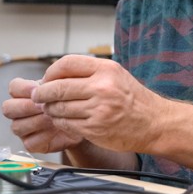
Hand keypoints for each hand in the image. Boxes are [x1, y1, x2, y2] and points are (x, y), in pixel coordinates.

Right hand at [2, 77, 83, 153]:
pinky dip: (43, 136)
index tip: (38, 89)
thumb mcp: (63, 87)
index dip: (23, 88)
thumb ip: (53, 84)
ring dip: (36, 121)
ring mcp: (23, 129)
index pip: (13, 88)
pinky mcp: (31, 144)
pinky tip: (56, 128)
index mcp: (23, 94)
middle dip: (26, 106)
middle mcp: (18, 112)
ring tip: (53, 117)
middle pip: (8, 108)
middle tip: (43, 106)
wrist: (81, 119)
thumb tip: (47, 83)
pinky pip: (29, 142)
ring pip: (17, 126)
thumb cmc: (69, 101)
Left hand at [31, 54, 160, 151]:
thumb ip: (87, 72)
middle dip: (43, 93)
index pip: (66, 64)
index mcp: (105, 69)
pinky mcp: (95, 129)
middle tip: (38, 96)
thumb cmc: (132, 98)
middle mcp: (102, 88)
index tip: (46, 79)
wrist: (154, 123)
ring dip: (50, 109)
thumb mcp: (114, 74)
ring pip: (59, 108)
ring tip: (50, 109)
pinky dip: (60, 122)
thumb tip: (54, 75)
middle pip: (58, 87)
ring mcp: (98, 110)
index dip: (51, 72)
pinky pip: (66, 124)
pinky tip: (62, 120)